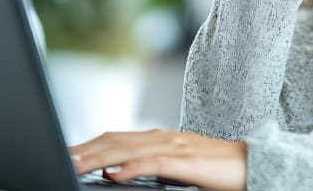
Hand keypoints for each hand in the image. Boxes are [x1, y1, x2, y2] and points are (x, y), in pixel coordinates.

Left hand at [69, 128, 245, 190]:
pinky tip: (116, 175)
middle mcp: (164, 137)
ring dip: (99, 158)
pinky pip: (155, 163)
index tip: (65, 155)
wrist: (252, 163)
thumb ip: (149, 164)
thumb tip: (116, 173)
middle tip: (60, 159)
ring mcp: (176, 146)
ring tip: (76, 166)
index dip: (88, 145)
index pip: (115, 138)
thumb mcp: (176, 165)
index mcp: (159, 138)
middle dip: (85, 151)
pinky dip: (133, 168)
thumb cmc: (215, 168)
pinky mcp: (188, 161)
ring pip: (129, 149)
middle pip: (115, 141)